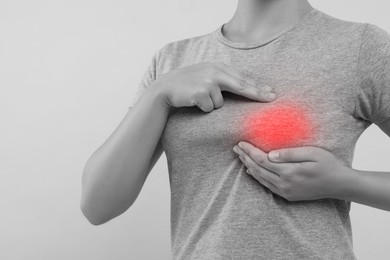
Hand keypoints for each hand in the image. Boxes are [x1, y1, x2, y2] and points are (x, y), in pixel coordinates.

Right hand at [150, 62, 276, 111]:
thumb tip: (245, 86)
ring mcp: (207, 82)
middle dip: (257, 93)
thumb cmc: (188, 84)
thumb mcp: (205, 75)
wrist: (165, 88)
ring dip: (212, 104)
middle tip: (272, 98)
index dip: (257, 86)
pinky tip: (193, 102)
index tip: (271, 93)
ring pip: (220, 103)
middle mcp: (214, 72)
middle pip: (241, 85)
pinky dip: (203, 108)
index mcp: (217, 66)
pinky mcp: (200, 93)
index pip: (242, 77)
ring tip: (199, 98)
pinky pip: (209, 108)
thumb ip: (223, 77)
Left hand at [233, 141, 353, 200]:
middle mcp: (284, 184)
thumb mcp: (312, 154)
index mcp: (289, 172)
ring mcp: (285, 191)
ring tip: (240, 157)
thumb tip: (270, 154)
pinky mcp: (288, 195)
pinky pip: (267, 186)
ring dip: (249, 167)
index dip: (250, 151)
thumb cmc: (327, 165)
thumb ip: (290, 154)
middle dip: (245, 158)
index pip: (262, 160)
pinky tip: (252, 171)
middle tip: (236, 148)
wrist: (339, 185)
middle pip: (258, 169)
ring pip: (261, 179)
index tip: (241, 143)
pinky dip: (257, 177)